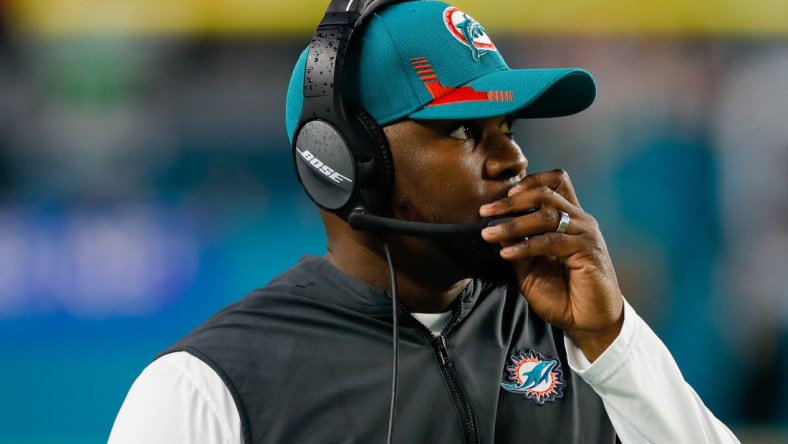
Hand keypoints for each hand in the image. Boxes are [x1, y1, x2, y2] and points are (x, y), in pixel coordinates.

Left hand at [480, 169, 623, 361]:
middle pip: (546, 193)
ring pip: (547, 215)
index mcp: (568, 218)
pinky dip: (526, 246)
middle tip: (485, 210)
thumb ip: (516, 246)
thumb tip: (493, 227)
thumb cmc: (561, 295)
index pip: (554, 182)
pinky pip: (551, 241)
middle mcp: (579, 220)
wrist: (589, 322)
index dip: (528, 181)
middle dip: (511, 200)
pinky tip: (507, 254)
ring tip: (489, 233)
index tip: (500, 195)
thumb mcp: (529, 268)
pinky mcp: (588, 251)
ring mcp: (585, 234)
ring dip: (513, 223)